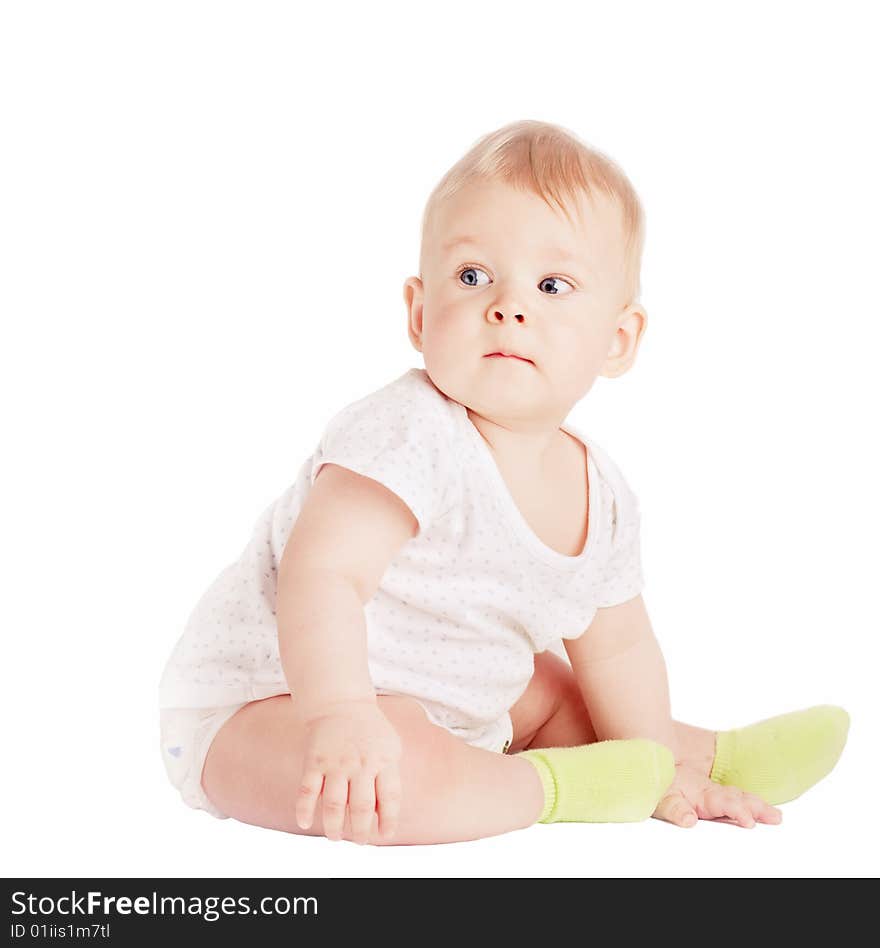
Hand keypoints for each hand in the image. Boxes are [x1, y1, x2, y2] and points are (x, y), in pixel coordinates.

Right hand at [295, 699, 402, 843]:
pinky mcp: (315, 762)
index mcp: (383, 760)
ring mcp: (336, 763)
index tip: (384, 834)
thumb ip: (390, 778)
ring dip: (334, 826)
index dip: (389, 820)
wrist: (342, 704)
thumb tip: (385, 814)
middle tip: (361, 841)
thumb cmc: (371, 732)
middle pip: (361, 806)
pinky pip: (307, 790)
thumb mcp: (390, 748)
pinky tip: (305, 823)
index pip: (390, 797)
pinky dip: (304, 809)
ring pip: (333, 803)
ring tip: (336, 837)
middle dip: (361, 830)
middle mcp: (360, 764)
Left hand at [653, 762, 782, 827]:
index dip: (738, 811)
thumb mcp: (661, 799)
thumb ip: (676, 809)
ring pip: (738, 796)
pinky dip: (748, 802)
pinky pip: (733, 797)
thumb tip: (689, 821)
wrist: (648, 761)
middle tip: (775, 817)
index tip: (749, 821)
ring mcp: (710, 792)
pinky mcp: (708, 795)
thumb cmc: (656, 783)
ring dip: (757, 805)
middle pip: (738, 799)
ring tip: (775, 816)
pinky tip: (761, 809)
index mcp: (701, 793)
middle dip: (757, 808)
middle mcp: (709, 792)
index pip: (725, 803)